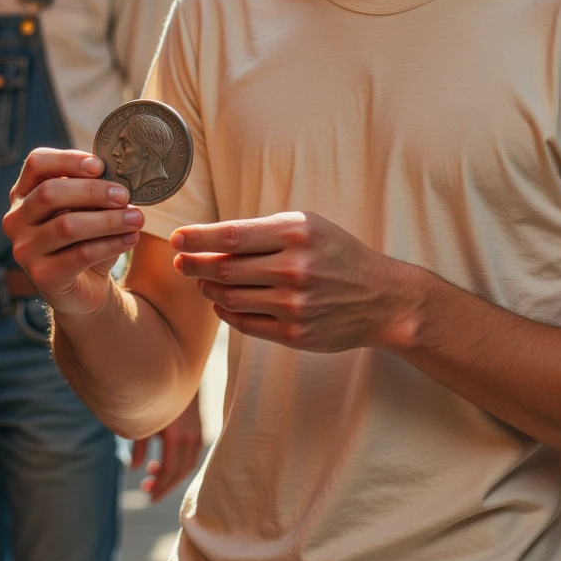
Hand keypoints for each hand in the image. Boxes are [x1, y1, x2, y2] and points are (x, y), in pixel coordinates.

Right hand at [3, 148, 144, 317]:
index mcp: (23, 194)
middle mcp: (16, 220)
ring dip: (108, 220)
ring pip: (67, 226)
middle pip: (50, 193)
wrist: (82, 287)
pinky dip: (110, 244)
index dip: (68, 160)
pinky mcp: (42, 276)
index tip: (100, 166)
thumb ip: (93, 190)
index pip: (37, 163)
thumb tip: (119, 177)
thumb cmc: (84, 239)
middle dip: (92, 191)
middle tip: (124, 195)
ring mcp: (25, 250)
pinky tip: (131, 238)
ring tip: (137, 218)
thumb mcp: (87, 210)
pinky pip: (80, 254)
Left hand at [131, 392, 203, 502]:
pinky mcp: (200, 428)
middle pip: (181, 472)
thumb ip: (138, 446)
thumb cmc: (154, 396)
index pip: (169, 470)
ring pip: (189, 464)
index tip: (147, 495)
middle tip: (149, 494)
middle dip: (165, 486)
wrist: (177, 373)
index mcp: (176, 436)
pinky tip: (162, 462)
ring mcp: (198, 432)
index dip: (159, 486)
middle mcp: (191, 436)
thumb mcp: (142, 420)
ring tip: (152, 475)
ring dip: (172, 475)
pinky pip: (192, 454)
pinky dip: (179, 463)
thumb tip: (134, 468)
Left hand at [171, 211, 404, 351]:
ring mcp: (294, 304)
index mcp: (296, 233)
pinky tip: (222, 303)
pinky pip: (245, 324)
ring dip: (208, 289)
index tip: (177, 238)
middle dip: (194, 265)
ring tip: (202, 282)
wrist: (383, 299)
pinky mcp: (295, 333)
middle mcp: (294, 268)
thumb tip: (212, 238)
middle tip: (180, 262)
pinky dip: (226, 313)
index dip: (198, 238)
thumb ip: (266, 231)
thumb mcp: (310, 227)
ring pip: (230, 298)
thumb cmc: (339, 255)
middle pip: (224, 268)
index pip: (232, 234)